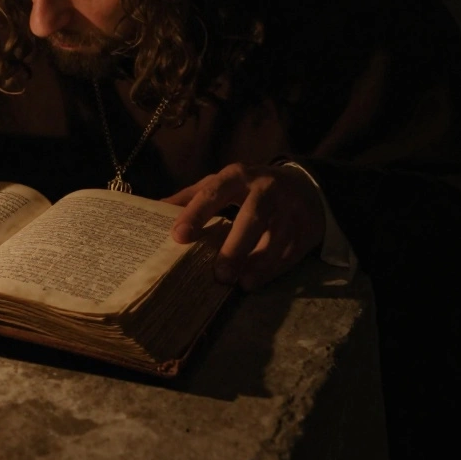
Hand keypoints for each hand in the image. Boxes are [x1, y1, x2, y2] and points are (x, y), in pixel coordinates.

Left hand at [162, 163, 324, 290]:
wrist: (304, 187)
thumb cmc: (250, 188)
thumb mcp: (222, 185)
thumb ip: (191, 198)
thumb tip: (153, 209)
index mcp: (237, 176)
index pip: (213, 192)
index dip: (195, 213)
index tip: (178, 236)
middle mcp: (266, 189)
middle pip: (253, 216)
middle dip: (236, 245)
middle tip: (219, 274)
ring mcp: (290, 208)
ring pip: (277, 237)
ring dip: (259, 262)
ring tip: (240, 283)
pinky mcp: (307, 227)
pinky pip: (291, 251)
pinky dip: (274, 269)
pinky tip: (256, 281)